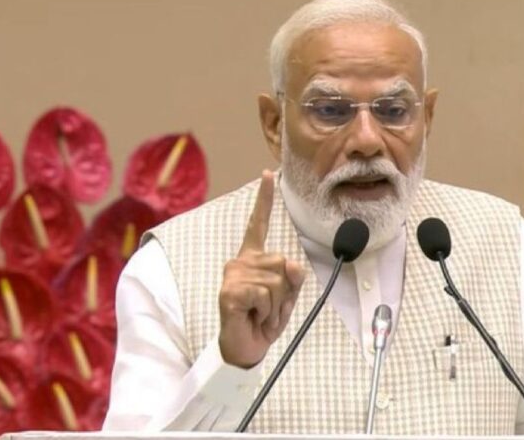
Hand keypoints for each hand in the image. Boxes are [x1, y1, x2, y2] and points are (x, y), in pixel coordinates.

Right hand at [218, 170, 304, 367]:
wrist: (244, 348)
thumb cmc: (262, 321)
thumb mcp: (286, 297)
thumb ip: (293, 278)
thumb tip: (291, 263)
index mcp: (253, 259)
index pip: (259, 225)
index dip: (264, 200)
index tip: (268, 174)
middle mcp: (241, 262)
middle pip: (283, 263)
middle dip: (285, 291)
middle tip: (268, 307)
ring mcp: (233, 275)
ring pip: (277, 281)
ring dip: (277, 305)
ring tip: (260, 314)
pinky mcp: (230, 291)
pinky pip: (265, 294)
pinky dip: (267, 311)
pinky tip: (252, 317)